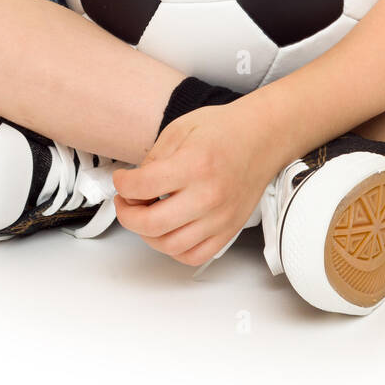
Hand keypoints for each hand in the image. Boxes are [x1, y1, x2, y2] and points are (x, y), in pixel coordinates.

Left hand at [112, 96, 287, 266]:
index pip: (143, 186)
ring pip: (169, 245)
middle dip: (127, 215)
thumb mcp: (180, 129)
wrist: (262, 138)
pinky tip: (168, 232)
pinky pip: (194, 256)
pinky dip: (173, 249)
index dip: (122, 184)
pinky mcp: (228, 230)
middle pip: (151, 223)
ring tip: (145, 217)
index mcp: (195, 165)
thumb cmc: (225, 130)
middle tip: (125, 202)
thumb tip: (134, 185)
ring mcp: (220, 217)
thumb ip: (154, 158)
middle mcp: (209, 195)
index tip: (121, 180)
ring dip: (147, 234)